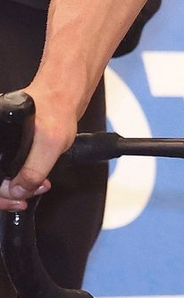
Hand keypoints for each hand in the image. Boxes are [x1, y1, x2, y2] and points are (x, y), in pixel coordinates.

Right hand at [0, 90, 77, 211]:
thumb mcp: (50, 144)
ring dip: (19, 187)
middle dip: (13, 192)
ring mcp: (1, 147)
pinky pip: (9, 171)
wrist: (64, 96)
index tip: (17, 200)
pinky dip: (21, 179)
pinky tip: (36, 179)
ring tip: (39, 184)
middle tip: (33, 190)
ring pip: (2, 178)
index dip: (1, 195)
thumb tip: (18, 191)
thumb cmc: (55, 111)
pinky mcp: (9, 149)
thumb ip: (34, 171)